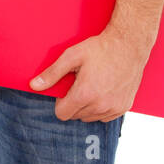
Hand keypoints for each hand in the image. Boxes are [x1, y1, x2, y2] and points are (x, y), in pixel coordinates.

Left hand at [30, 28, 151, 121]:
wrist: (129, 46)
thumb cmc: (99, 49)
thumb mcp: (71, 56)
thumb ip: (52, 74)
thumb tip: (34, 86)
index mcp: (85, 94)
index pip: (62, 114)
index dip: (60, 101)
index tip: (66, 88)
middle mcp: (100, 105)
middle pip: (75, 115)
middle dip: (73, 102)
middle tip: (80, 82)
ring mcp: (114, 108)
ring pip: (89, 117)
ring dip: (86, 106)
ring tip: (93, 85)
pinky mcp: (124, 107)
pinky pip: (105, 117)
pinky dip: (100, 108)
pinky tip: (103, 91)